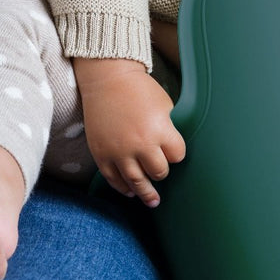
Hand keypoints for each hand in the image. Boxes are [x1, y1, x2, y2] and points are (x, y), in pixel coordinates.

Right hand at [73, 58, 185, 207]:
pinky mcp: (102, 154)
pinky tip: (130, 191)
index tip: (173, 151)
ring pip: (136, 182)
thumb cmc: (140, 89)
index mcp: (160, 129)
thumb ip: (170, 129)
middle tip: (161, 170)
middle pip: (158, 172)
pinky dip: (123, 188)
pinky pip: (114, 179)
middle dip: (162, 171)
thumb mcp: (165, 105)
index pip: (177, 155)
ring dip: (146, 193)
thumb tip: (176, 151)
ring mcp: (119, 151)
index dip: (176, 153)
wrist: (108, 78)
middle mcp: (140, 143)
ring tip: (153, 201)